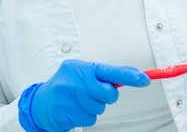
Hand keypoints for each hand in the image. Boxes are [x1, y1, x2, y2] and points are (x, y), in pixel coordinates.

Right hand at [18, 59, 149, 131]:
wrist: (40, 103)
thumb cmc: (67, 84)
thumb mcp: (83, 72)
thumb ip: (106, 74)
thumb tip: (134, 74)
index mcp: (81, 68)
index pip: (110, 71)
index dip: (130, 76)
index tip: (145, 80)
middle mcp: (76, 82)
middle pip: (109, 93)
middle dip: (107, 95)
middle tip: (94, 93)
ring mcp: (71, 99)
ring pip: (100, 107)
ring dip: (95, 106)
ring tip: (80, 101)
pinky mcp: (68, 115)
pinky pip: (91, 118)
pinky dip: (87, 116)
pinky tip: (75, 110)